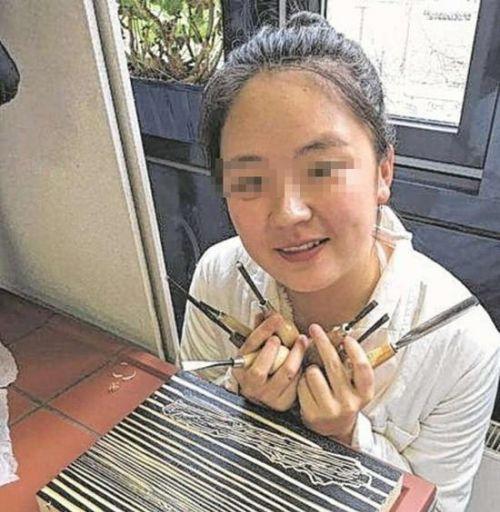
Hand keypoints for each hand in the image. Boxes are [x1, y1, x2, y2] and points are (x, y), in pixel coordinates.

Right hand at [233, 312, 309, 410]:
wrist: (260, 398)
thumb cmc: (257, 370)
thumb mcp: (253, 351)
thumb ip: (259, 333)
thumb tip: (263, 313)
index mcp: (241, 367)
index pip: (250, 346)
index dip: (264, 330)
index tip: (275, 318)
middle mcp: (251, 384)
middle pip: (262, 367)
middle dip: (274, 348)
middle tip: (283, 336)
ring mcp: (267, 395)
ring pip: (285, 373)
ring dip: (296, 354)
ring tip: (301, 342)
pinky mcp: (283, 401)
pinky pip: (297, 382)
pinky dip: (302, 368)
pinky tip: (304, 359)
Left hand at [298, 323, 374, 444]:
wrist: (334, 427)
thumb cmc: (343, 398)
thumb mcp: (354, 385)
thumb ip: (350, 364)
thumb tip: (339, 336)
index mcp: (364, 393)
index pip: (363, 368)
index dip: (355, 351)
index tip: (346, 337)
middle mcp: (350, 403)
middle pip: (333, 365)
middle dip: (322, 342)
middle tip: (315, 329)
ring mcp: (331, 410)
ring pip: (313, 373)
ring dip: (310, 368)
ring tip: (315, 374)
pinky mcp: (313, 414)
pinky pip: (302, 385)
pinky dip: (301, 381)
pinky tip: (307, 386)